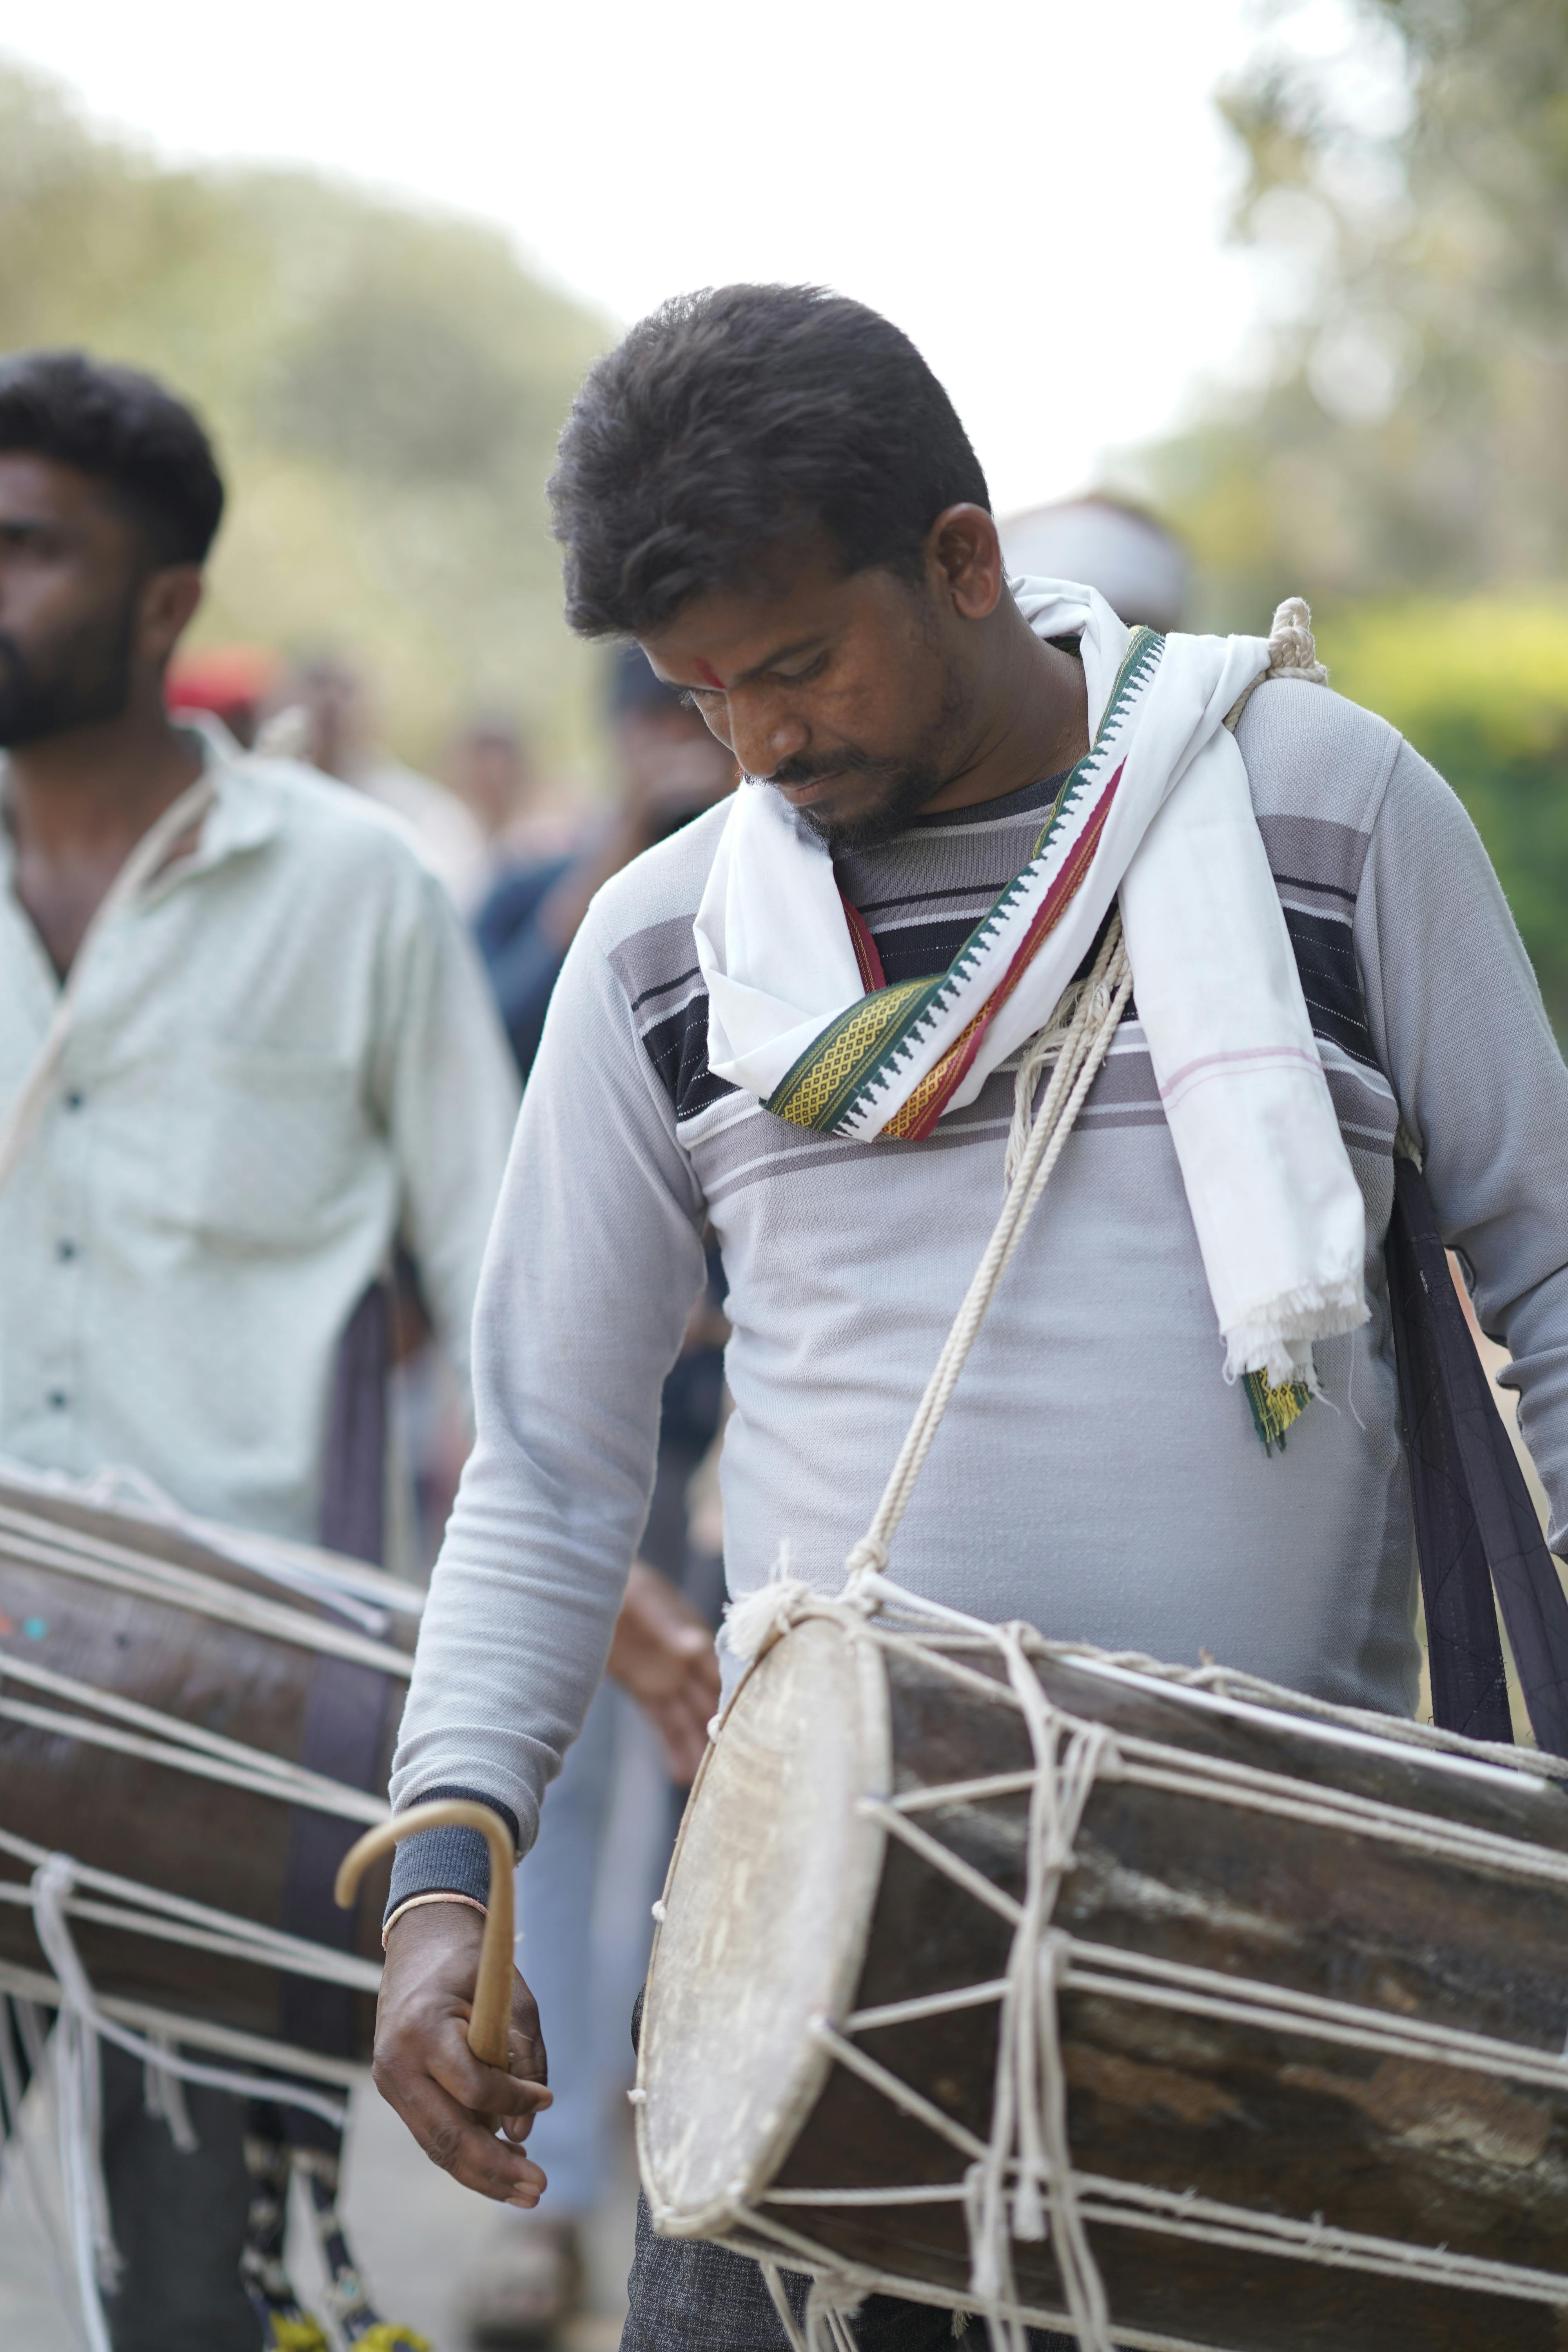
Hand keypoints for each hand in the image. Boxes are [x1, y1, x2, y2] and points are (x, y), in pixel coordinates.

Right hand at [373, 1901, 552, 2204]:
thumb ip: (524, 2058)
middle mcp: (396, 2064)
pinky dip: (466, 2155)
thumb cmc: (473, 1965)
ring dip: (482, 2175)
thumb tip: (525, 2132)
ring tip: (526, 2191)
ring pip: (436, 2146)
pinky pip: (432, 2133)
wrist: (422, 1941)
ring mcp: (390, 2082)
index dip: (514, 2101)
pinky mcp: (397, 2092)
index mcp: (422, 2030)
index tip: (547, 2099)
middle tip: (540, 2188)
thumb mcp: (510, 1996)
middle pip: (447, 2135)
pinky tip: (500, 2168)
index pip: (472, 2087)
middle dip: (495, 2169)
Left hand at [606, 1559, 721, 1783]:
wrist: (584, 1586)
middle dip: (719, 1731)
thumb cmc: (622, 1584)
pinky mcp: (643, 1688)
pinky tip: (679, 1773)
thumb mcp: (643, 1599)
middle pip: (706, 1700)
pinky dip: (669, 1745)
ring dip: (695, 1746)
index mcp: (691, 1634)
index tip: (747, 1726)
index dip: (732, 1696)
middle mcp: (684, 1660)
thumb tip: (695, 1645)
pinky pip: (660, 1720)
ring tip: (706, 1783)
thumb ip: (668, 1625)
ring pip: (685, 1717)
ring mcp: (664, 1676)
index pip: (718, 1670)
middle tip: (734, 1768)